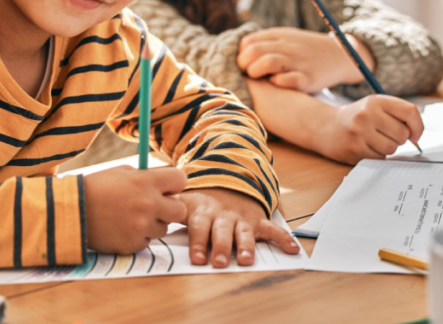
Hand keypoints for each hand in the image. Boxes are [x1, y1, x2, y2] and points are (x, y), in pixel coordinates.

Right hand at [83, 166, 187, 253]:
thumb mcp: (121, 172)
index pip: (181, 180)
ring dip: (153, 224)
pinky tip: (123, 228)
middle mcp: (148, 204)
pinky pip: (147, 241)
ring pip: (164, 229)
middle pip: (180, 210)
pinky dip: (138, 236)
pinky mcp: (133, 244)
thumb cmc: (96, 188)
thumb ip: (146, 177)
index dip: (175, 184)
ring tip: (133, 217)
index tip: (168, 188)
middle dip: (171, 208)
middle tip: (156, 207)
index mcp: (146, 182)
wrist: (71, 212)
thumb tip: (167, 186)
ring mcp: (141, 226)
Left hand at [179, 188, 299, 267]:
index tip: (197, 258)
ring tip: (245, 259)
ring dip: (246, 246)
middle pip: (222, 233)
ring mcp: (242, 218)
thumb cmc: (202, 200)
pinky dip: (284, 238)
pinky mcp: (257, 220)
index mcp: (203, 212)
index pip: (199, 227)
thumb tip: (149, 220)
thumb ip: (172, 211)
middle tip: (218, 262)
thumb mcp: (186, 201)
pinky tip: (293, 248)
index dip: (198, 242)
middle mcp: (223, 216)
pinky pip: (272, 229)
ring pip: (245, 233)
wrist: (228, 180)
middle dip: (220, 247)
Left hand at [237, 27, 374, 92]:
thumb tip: (238, 52)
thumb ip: (265, 42)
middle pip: (254, 52)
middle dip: (244, 65)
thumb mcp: (287, 39)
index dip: (240, 54)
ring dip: (256, 72)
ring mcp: (298, 62)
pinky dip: (278, 82)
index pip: (248, 42)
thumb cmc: (306, 50)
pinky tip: (277, 83)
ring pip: (268, 62)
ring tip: (258, 77)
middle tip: (248, 73)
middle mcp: (288, 46)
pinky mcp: (308, 78)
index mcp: (280, 35)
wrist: (340, 55)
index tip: (243, 65)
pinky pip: (288, 80)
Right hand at [311, 94, 423, 164]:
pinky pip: (380, 158)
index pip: (409, 112)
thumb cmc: (359, 118)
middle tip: (388, 136)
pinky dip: (378, 155)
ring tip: (376, 141)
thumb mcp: (376, 107)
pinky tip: (367, 147)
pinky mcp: (355, 148)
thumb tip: (417, 135)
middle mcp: (367, 113)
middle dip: (400, 139)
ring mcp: (360, 131)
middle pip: (402, 133)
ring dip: (388, 148)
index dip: (418, 126)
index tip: (416, 135)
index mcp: (377, 100)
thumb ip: (398, 115)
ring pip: (392, 148)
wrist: (327, 127)